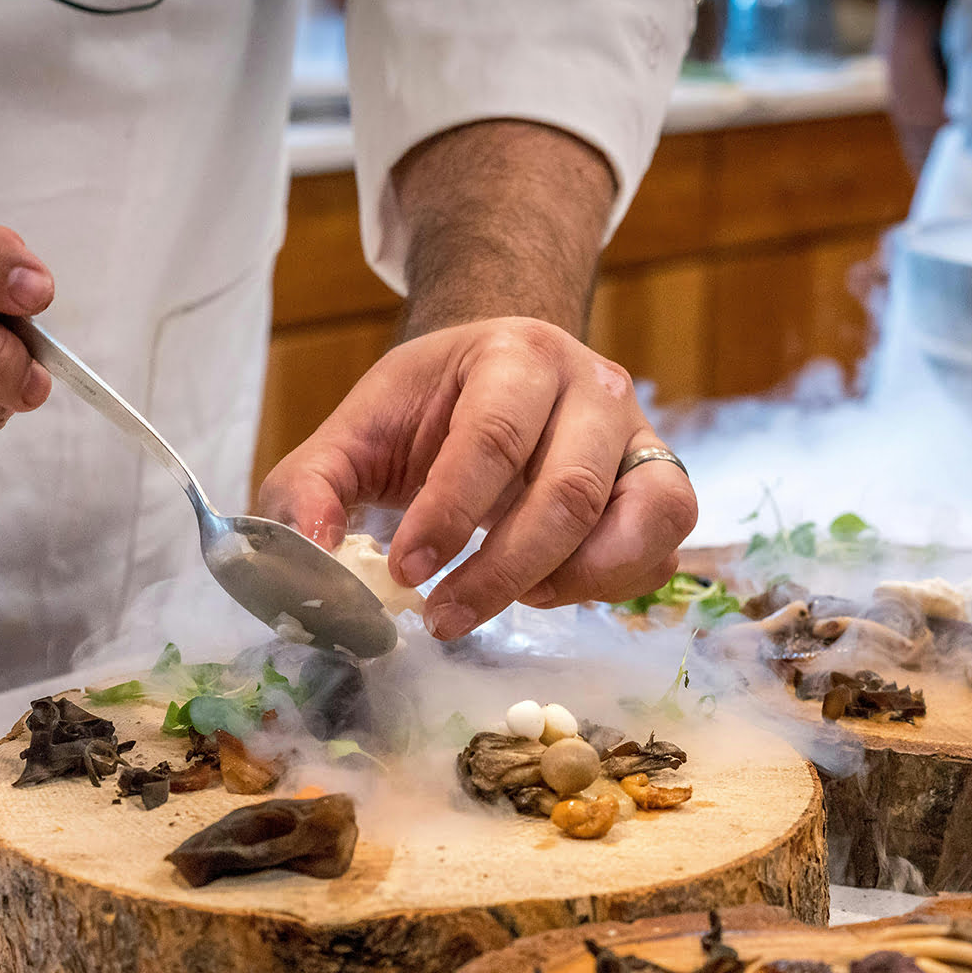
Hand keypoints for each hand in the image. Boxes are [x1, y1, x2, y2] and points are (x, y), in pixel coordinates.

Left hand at [259, 317, 697, 638]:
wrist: (504, 374)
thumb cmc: (431, 408)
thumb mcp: (357, 431)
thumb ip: (311, 487)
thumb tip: (308, 557)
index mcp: (515, 354)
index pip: (492, 437)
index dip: (449, 515)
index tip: (406, 573)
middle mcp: (594, 387)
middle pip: (569, 491)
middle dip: (502, 571)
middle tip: (443, 618)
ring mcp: (641, 436)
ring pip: (641, 520)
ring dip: (570, 582)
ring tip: (510, 601)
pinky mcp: (663, 484)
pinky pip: (662, 551)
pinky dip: (610, 586)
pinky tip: (549, 588)